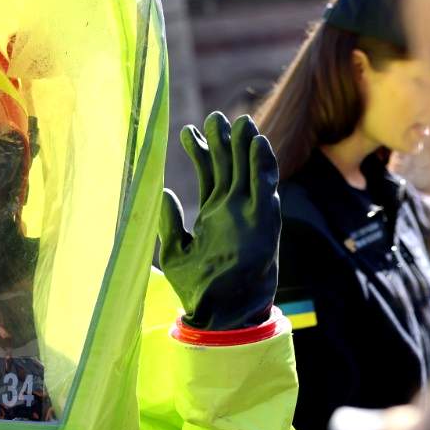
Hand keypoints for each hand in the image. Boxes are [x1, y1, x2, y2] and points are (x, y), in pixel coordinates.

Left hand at [158, 112, 280, 331]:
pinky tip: (258, 143)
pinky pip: (266, 188)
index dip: (200, 151)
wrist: (218, 313)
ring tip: (239, 122)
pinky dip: (263, 165)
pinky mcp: (264, 222)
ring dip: (246, 147)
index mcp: (212, 215)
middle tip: (215, 117)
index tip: (189, 131)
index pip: (209, 174)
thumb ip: (170, 222)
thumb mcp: (175, 251)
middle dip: (223, 141)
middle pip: (230, 166)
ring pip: (250, 171)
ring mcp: (250, 215)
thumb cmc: (196, 288)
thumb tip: (163, 192)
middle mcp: (233, 211)